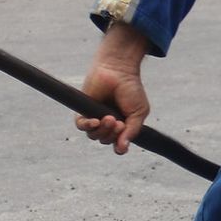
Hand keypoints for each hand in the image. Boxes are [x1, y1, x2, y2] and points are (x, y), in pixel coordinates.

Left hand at [74, 25, 152, 154]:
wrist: (118, 70)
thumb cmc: (131, 89)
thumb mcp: (138, 113)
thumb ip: (132, 132)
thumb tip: (122, 150)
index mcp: (121, 126)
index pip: (117, 144)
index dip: (120, 144)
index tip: (124, 134)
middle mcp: (107, 124)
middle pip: (105, 140)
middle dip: (112, 134)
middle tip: (118, 122)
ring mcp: (95, 117)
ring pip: (93, 136)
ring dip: (102, 130)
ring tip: (109, 118)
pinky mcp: (83, 110)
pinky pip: (81, 126)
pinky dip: (88, 126)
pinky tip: (95, 121)